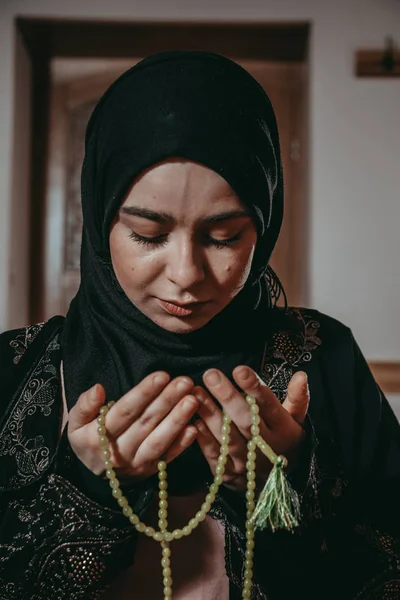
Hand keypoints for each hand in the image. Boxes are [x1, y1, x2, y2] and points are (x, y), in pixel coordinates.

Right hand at [68, 372, 198, 481]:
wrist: (95, 475)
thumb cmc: (88, 438)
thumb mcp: (76, 423)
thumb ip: (84, 406)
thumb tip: (98, 389)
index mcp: (99, 437)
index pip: (125, 411)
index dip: (144, 393)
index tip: (162, 375)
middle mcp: (119, 452)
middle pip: (145, 423)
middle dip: (167, 400)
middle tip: (185, 381)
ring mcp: (137, 464)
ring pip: (159, 441)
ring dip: (177, 420)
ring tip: (193, 399)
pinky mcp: (150, 471)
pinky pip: (168, 458)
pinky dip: (182, 445)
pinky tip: (194, 427)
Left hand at [192, 367, 308, 492]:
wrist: (276, 485)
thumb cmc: (283, 441)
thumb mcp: (296, 420)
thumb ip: (297, 398)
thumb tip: (300, 375)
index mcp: (284, 430)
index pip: (268, 406)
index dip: (254, 388)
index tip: (239, 370)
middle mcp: (266, 448)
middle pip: (245, 420)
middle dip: (227, 396)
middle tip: (211, 374)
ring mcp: (247, 463)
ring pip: (227, 437)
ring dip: (210, 414)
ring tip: (196, 392)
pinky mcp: (229, 474)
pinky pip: (214, 455)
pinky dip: (203, 437)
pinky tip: (194, 419)